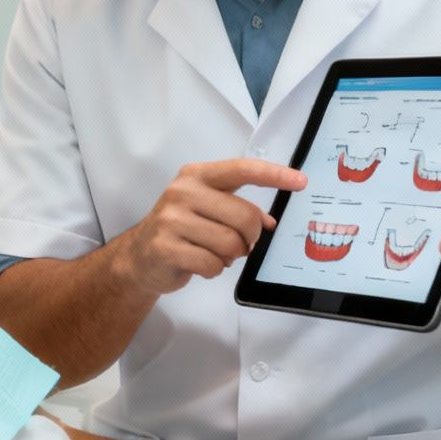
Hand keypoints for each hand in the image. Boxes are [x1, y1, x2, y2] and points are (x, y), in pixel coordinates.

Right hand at [113, 159, 306, 295]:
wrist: (139, 256)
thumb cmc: (180, 229)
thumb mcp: (207, 209)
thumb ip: (238, 208)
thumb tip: (269, 222)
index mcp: (196, 175)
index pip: (242, 169)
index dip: (274, 175)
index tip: (300, 182)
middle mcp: (182, 192)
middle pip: (244, 216)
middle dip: (250, 237)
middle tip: (240, 243)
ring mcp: (171, 219)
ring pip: (230, 244)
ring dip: (230, 256)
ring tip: (215, 252)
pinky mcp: (166, 247)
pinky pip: (212, 264)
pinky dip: (214, 269)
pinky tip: (200, 263)